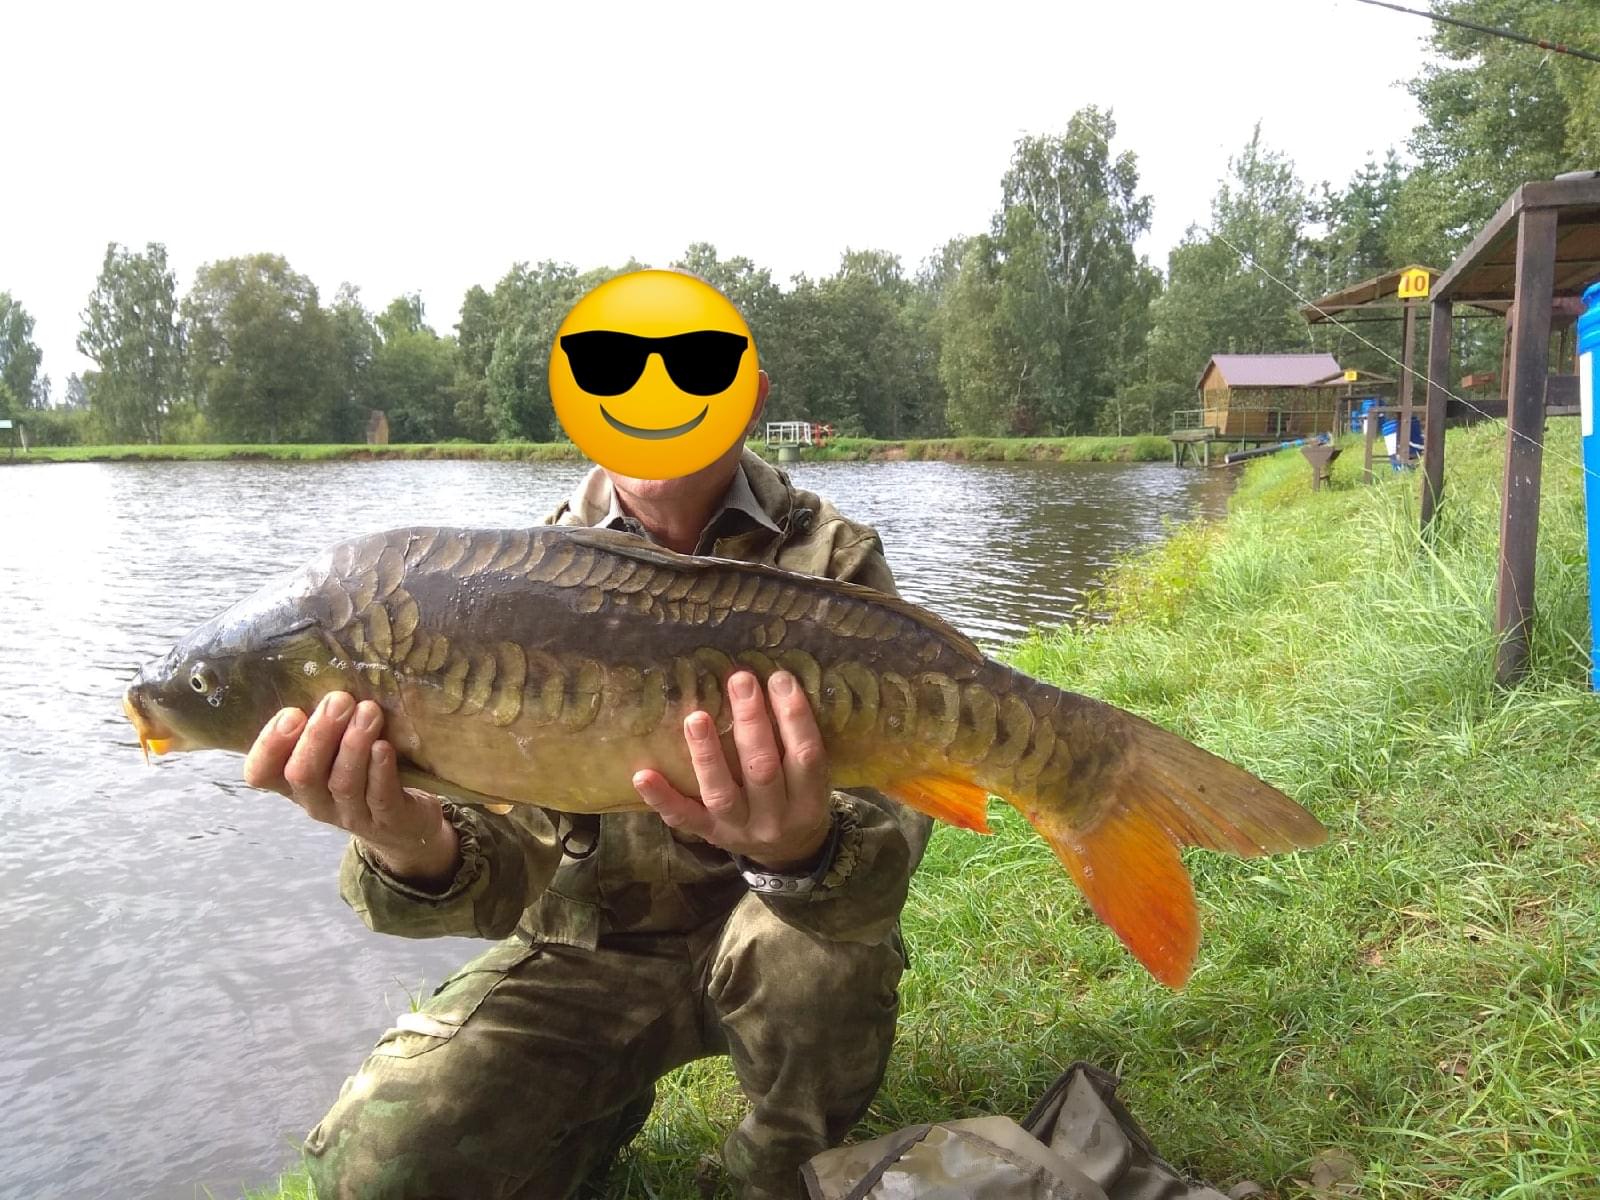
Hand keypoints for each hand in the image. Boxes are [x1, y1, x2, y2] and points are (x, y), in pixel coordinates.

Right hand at [242, 692, 459, 887]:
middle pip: (303, 774)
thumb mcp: (336, 749)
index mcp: (294, 783)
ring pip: (343, 783)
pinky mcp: (388, 820)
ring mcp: (351, 815)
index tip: (291, 713)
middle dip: (319, 735)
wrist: (408, 822)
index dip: (270, 746)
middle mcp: (316, 802)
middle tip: (339, 700)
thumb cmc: (365, 772)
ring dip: (354, 744)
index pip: (261, 773)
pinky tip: (384, 747)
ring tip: (369, 712)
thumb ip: (324, 724)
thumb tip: (325, 671)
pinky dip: (380, 770)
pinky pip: (379, 797)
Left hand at [632, 669, 833, 871]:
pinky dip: (662, 798)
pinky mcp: (709, 835)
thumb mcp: (812, 779)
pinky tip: (642, 775)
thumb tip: (774, 681)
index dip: (794, 715)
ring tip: (695, 718)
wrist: (788, 854)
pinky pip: (684, 818)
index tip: (779, 678)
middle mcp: (776, 818)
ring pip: (721, 792)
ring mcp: (739, 829)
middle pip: (762, 768)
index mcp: (809, 800)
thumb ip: (796, 742)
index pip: (806, 754)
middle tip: (740, 680)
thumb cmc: (798, 799)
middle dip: (751, 722)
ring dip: (707, 754)